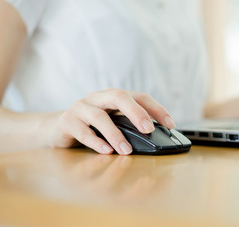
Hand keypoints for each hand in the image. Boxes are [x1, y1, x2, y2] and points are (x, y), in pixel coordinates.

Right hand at [46, 88, 175, 154]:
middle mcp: (98, 98)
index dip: (156, 109)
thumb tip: (156, 138)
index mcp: (113, 97)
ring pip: (99, 117)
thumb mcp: (113, 121)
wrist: (57, 127)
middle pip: (119, 97)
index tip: (171, 124)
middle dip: (136, 112)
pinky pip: (82, 131)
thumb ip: (130, 125)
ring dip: (116, 134)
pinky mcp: (67, 122)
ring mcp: (81, 108)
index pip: (139, 96)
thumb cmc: (92, 125)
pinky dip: (96, 142)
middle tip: (148, 129)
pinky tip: (107, 151)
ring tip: (127, 150)